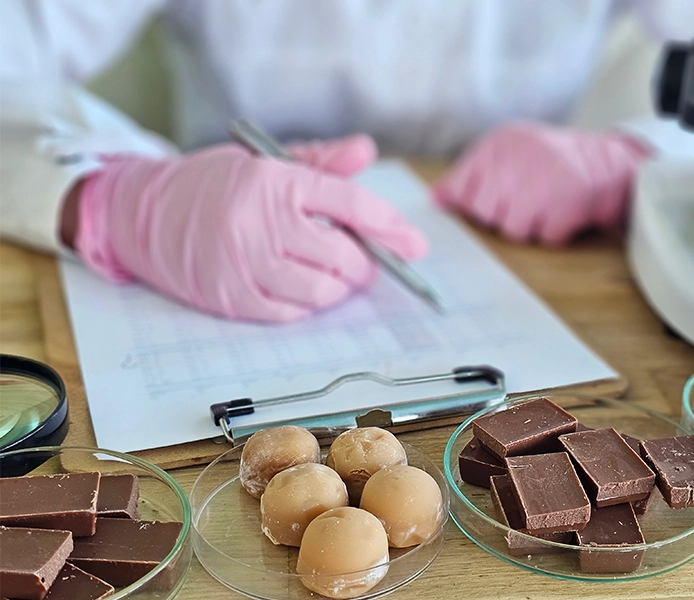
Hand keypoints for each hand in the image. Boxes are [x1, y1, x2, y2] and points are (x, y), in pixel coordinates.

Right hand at [74, 137, 426, 321]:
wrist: (143, 212)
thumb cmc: (216, 185)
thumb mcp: (266, 162)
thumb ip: (321, 162)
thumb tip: (366, 152)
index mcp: (276, 180)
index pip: (349, 202)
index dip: (388, 226)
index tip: (414, 244)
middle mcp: (260, 221)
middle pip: (341, 255)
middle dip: (366, 264)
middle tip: (366, 262)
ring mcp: (243, 262)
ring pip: (320, 292)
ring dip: (339, 289)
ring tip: (336, 276)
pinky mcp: (229, 296)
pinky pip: (289, 314)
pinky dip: (306, 306)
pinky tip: (303, 290)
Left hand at [433, 121, 649, 245]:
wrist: (611, 160)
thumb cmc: (552, 164)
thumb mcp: (509, 158)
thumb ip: (470, 178)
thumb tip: (436, 199)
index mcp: (500, 143)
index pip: (463, 189)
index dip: (478, 204)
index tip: (500, 200)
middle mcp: (518, 155)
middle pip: (485, 213)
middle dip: (505, 216)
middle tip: (530, 201)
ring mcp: (544, 177)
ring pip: (512, 229)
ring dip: (531, 227)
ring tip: (548, 207)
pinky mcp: (568, 199)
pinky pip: (544, 237)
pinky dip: (556, 233)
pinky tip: (566, 213)